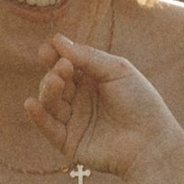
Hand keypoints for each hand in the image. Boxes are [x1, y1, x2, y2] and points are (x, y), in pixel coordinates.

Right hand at [23, 34, 183, 183]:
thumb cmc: (141, 103)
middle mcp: (81, 99)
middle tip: (63, 68)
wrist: (151, 142)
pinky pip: (48, 128)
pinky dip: (38, 116)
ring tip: (56, 82)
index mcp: (93, 80)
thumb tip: (57, 40)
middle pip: (56, 81)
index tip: (48, 48)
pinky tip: (31, 103)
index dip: (55, 56)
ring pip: (50, 102)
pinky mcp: (69, 142)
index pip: (67, 64)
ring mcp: (74, 120)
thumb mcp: (117, 70)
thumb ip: (87, 57)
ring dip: (48, 89)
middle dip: (54, 72)